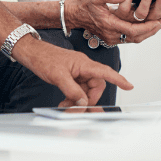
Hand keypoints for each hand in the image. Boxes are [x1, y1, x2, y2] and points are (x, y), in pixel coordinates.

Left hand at [13, 36, 133, 106]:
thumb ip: (73, 91)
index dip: (118, 79)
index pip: (105, 72)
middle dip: (90, 98)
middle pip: (96, 85)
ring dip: (79, 99)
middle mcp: (83, 67)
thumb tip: (83, 102)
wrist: (31, 53)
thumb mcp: (58, 76)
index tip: (129, 86)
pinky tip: (65, 101)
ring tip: (67, 105)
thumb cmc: (44, 58)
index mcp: (84, 64)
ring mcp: (77, 71)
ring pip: (86, 89)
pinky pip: (78, 88)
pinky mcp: (70, 75)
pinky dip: (73, 97)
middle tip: (79, 107)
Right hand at [67, 0, 160, 45]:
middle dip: (151, 30)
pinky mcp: (112, 38)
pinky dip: (140, 33)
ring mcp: (111, 38)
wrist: (74, 15)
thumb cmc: (84, 5)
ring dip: (147, 32)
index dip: (147, 27)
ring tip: (158, 24)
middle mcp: (111, 35)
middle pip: (136, 37)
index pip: (132, 30)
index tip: (158, 21)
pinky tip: (146, 26)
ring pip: (134, 39)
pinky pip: (129, 38)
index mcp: (109, 25)